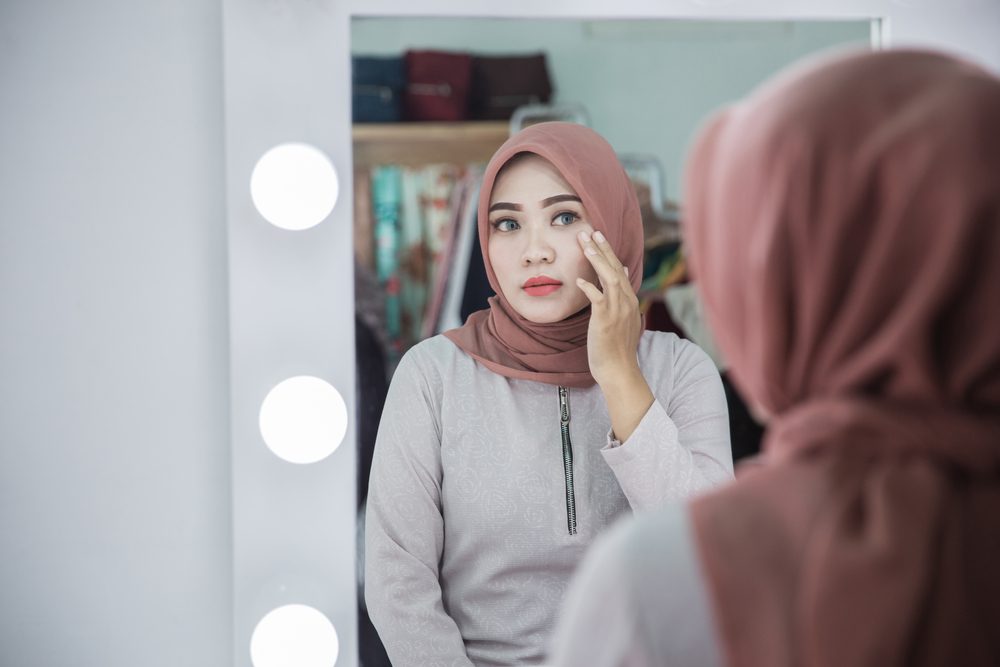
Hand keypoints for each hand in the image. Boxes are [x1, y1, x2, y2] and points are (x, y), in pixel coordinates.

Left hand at [576, 230, 653, 441]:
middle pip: (615, 268)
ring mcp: (617, 310)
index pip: (619, 270)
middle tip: (591, 231)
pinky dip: (589, 287)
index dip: (609, 252)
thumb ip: (621, 294)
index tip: (599, 237)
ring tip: (586, 244)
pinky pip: (598, 298)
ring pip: (609, 278)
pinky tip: (579, 280)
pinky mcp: (606, 320)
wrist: (618, 370)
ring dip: (597, 260)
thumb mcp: (622, 316)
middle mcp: (626, 301)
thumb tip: (620, 272)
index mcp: (628, 299)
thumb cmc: (616, 346)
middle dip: (603, 248)